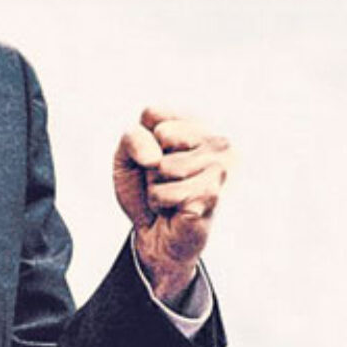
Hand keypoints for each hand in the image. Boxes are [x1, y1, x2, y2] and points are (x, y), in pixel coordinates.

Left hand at [113, 107, 233, 302]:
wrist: (155, 234)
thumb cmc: (144, 190)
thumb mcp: (126, 156)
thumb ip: (132, 138)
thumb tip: (155, 157)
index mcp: (198, 124)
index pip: (153, 112)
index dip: (142, 139)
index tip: (154, 156)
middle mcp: (218, 141)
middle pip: (161, 135)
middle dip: (149, 163)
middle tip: (164, 179)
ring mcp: (220, 167)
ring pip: (163, 165)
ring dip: (156, 185)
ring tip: (171, 195)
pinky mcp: (213, 194)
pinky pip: (164, 192)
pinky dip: (160, 203)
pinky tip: (177, 209)